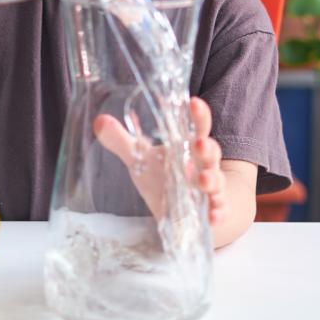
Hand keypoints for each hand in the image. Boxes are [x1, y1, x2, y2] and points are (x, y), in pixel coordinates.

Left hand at [94, 97, 226, 224]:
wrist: (187, 214)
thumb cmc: (165, 179)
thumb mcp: (142, 160)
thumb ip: (122, 141)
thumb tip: (99, 120)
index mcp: (188, 148)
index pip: (197, 127)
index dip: (198, 115)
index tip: (194, 102)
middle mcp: (202, 166)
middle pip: (210, 153)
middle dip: (206, 148)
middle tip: (198, 143)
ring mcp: (209, 190)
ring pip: (216, 182)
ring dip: (212, 180)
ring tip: (204, 180)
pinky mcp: (211, 213)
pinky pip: (219, 213)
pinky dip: (218, 214)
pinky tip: (214, 216)